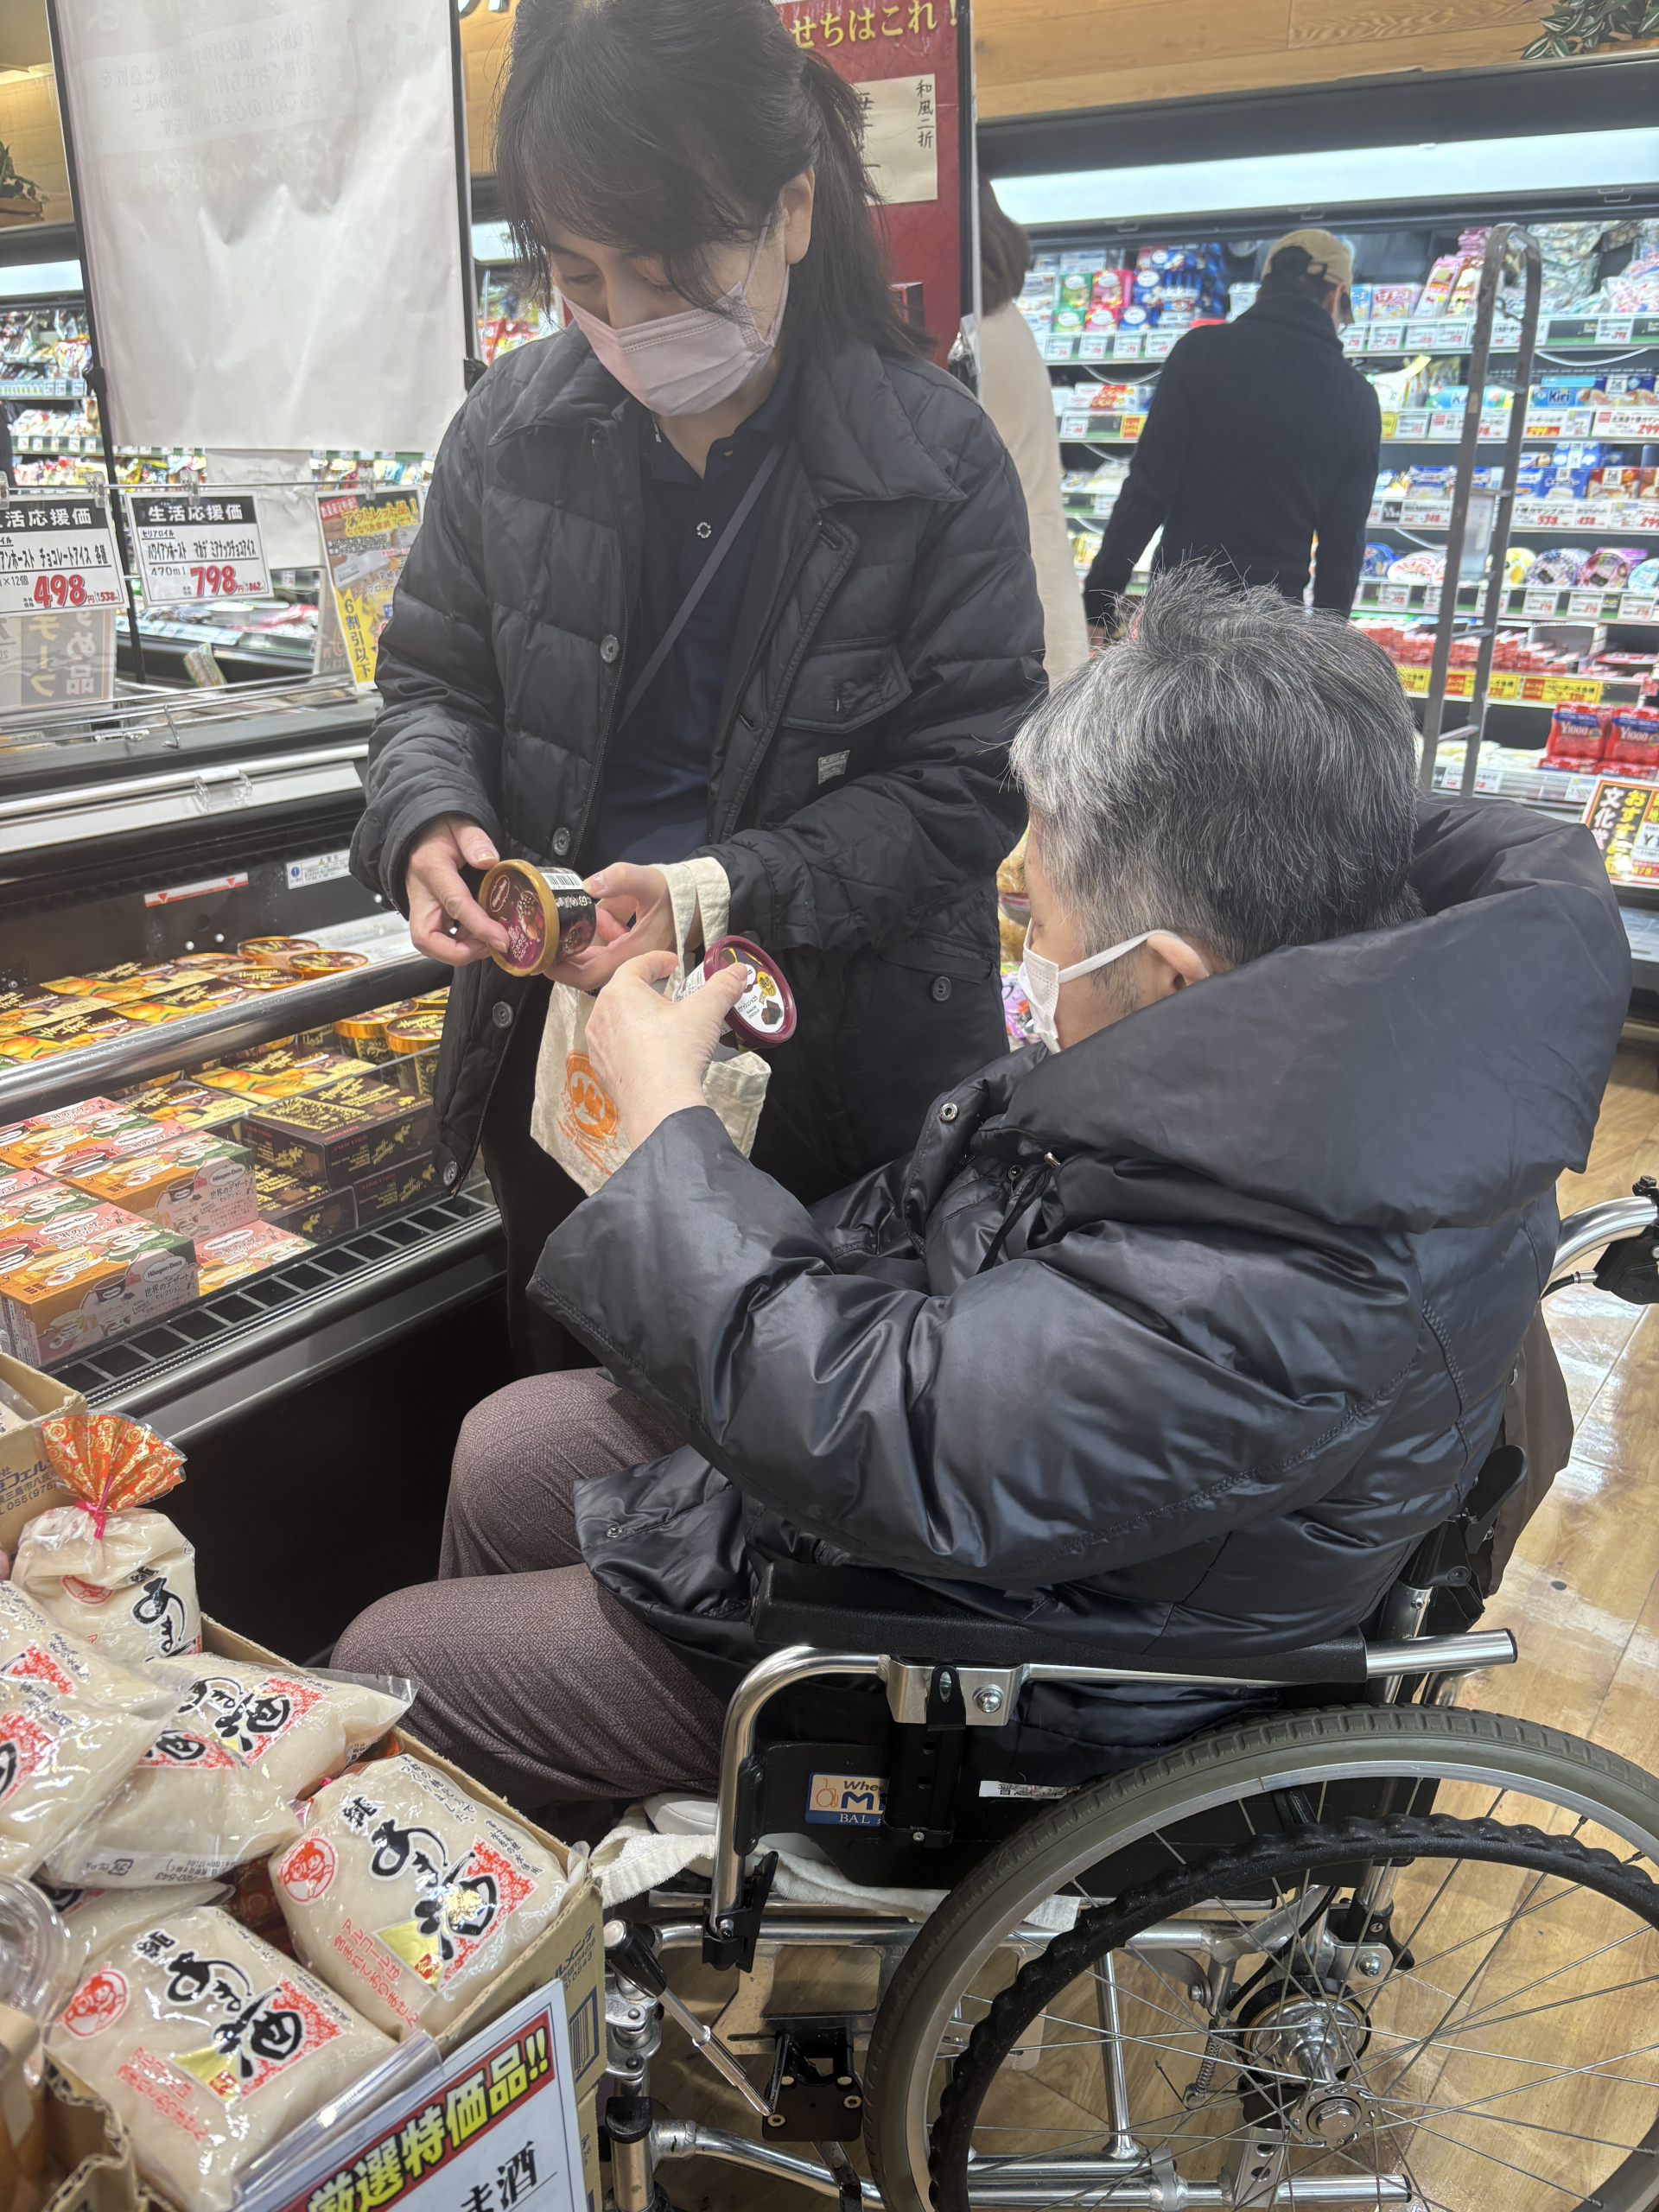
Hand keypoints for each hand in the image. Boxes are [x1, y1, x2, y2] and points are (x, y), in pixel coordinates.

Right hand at [405, 816, 509, 965]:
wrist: (421, 833)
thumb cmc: (441, 831)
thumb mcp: (461, 826)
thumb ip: (475, 841)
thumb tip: (489, 860)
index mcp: (431, 869)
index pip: (455, 903)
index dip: (479, 926)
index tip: (502, 940)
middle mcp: (421, 895)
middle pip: (426, 938)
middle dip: (457, 953)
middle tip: (487, 947)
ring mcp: (422, 908)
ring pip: (430, 944)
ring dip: (460, 950)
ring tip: (488, 940)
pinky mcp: (428, 915)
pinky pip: (439, 939)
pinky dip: (460, 944)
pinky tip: (480, 935)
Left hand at [546, 861, 676, 986]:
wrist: (702, 899)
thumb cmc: (679, 893)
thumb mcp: (648, 880)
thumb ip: (619, 879)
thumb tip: (587, 886)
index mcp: (634, 952)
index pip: (591, 975)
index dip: (564, 972)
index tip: (543, 960)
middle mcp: (632, 959)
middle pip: (590, 969)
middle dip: (566, 955)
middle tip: (545, 937)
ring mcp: (633, 956)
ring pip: (599, 956)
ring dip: (584, 940)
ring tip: (572, 918)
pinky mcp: (635, 948)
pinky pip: (611, 947)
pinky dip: (601, 933)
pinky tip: (603, 915)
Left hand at [585, 949, 752, 1150]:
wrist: (660, 1106)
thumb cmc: (674, 1055)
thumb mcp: (705, 1012)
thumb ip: (722, 987)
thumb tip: (736, 973)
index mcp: (620, 993)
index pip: (637, 965)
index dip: (658, 960)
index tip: (672, 963)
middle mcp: (601, 1016)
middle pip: (625, 992)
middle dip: (649, 991)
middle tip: (673, 999)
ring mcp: (599, 1045)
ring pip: (618, 1020)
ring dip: (640, 1018)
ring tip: (666, 1027)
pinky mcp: (603, 1070)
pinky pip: (617, 1047)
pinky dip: (634, 1043)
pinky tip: (654, 1053)